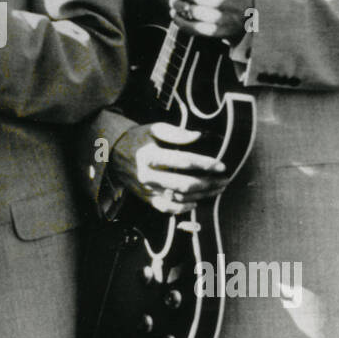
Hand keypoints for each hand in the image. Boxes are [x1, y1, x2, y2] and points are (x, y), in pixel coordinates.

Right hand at [109, 120, 226, 214]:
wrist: (114, 154)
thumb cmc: (139, 138)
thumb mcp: (154, 129)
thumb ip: (176, 133)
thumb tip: (199, 136)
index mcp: (150, 155)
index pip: (183, 161)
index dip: (205, 164)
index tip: (221, 165)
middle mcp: (147, 175)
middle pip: (184, 184)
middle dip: (208, 183)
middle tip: (224, 180)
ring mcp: (147, 189)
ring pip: (179, 198)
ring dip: (202, 195)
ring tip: (217, 189)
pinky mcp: (146, 198)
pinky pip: (167, 209)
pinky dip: (183, 208)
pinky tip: (196, 202)